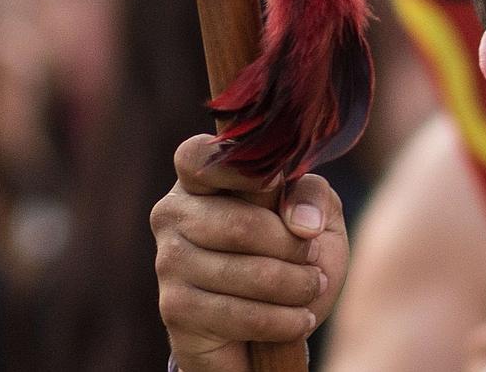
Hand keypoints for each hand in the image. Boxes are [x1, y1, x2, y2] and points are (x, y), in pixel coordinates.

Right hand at [151, 134, 348, 371]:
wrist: (271, 327)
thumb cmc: (292, 255)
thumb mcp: (316, 216)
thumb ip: (312, 196)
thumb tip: (302, 222)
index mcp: (201, 179)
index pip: (197, 157)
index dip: (238, 170)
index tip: (276, 184)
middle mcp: (173, 214)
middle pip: (240, 225)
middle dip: (293, 247)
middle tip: (315, 257)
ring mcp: (168, 262)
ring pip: (247, 273)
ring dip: (296, 286)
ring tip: (313, 287)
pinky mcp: (175, 310)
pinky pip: (241, 315)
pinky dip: (284, 320)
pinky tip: (301, 319)